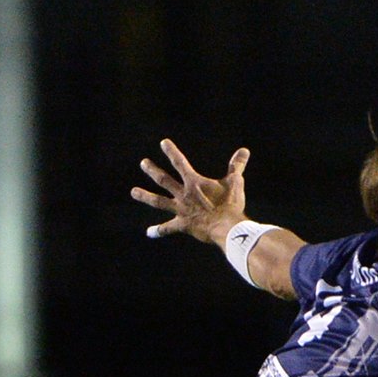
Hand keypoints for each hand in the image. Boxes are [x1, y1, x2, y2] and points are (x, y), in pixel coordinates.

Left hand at [133, 139, 249, 244]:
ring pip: (159, 201)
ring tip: (133, 192)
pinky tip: (149, 233)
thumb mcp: (235, 182)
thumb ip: (237, 166)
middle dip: (152, 171)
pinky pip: (168, 228)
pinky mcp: (183, 224)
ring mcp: (181, 210)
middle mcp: (183, 194)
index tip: (163, 143)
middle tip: (143, 163)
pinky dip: (159, 231)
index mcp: (194, 183)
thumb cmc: (231, 204)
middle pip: (164, 180)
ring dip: (145, 196)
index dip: (171, 152)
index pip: (180, 163)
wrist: (227, 227)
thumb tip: (244, 150)